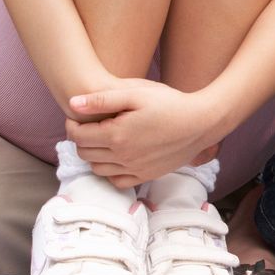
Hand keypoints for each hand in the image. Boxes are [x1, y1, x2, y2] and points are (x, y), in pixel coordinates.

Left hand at [65, 79, 226, 187]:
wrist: (202, 122)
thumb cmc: (171, 103)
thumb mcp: (137, 93)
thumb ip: (102, 99)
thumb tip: (73, 103)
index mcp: (116, 135)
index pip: (78, 136)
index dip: (72, 125)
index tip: (76, 116)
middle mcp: (122, 156)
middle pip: (85, 153)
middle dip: (80, 139)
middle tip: (87, 126)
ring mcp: (134, 168)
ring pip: (97, 169)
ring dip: (93, 155)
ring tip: (100, 140)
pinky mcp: (146, 175)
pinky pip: (116, 181)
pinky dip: (109, 171)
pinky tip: (115, 157)